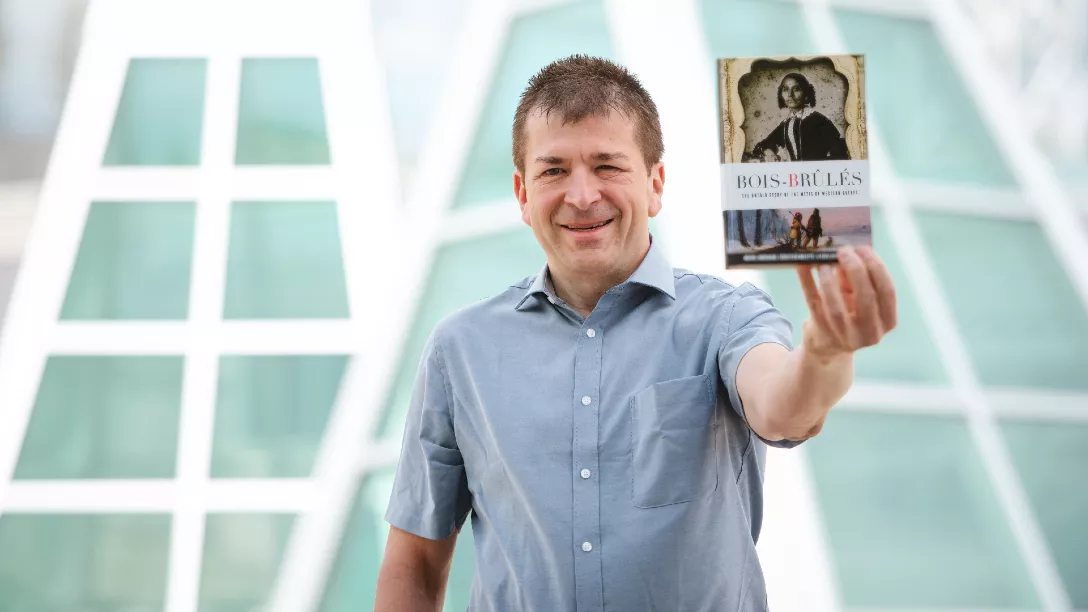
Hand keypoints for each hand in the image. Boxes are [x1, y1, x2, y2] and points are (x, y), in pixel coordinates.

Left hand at [797, 245, 896, 359]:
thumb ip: (857, 278)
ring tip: (823, 262)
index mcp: (887, 321)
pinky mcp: (822, 335)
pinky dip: (807, 283)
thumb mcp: (858, 297)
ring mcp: (846, 337)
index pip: (887, 291)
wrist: (828, 344)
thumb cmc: (849, 313)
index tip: (864, 248)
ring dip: (829, 281)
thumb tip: (848, 251)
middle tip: (844, 251)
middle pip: (866, 298)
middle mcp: (870, 333)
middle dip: (855, 270)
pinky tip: (803, 266)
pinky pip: (813, 305)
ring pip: (837, 308)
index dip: (876, 268)